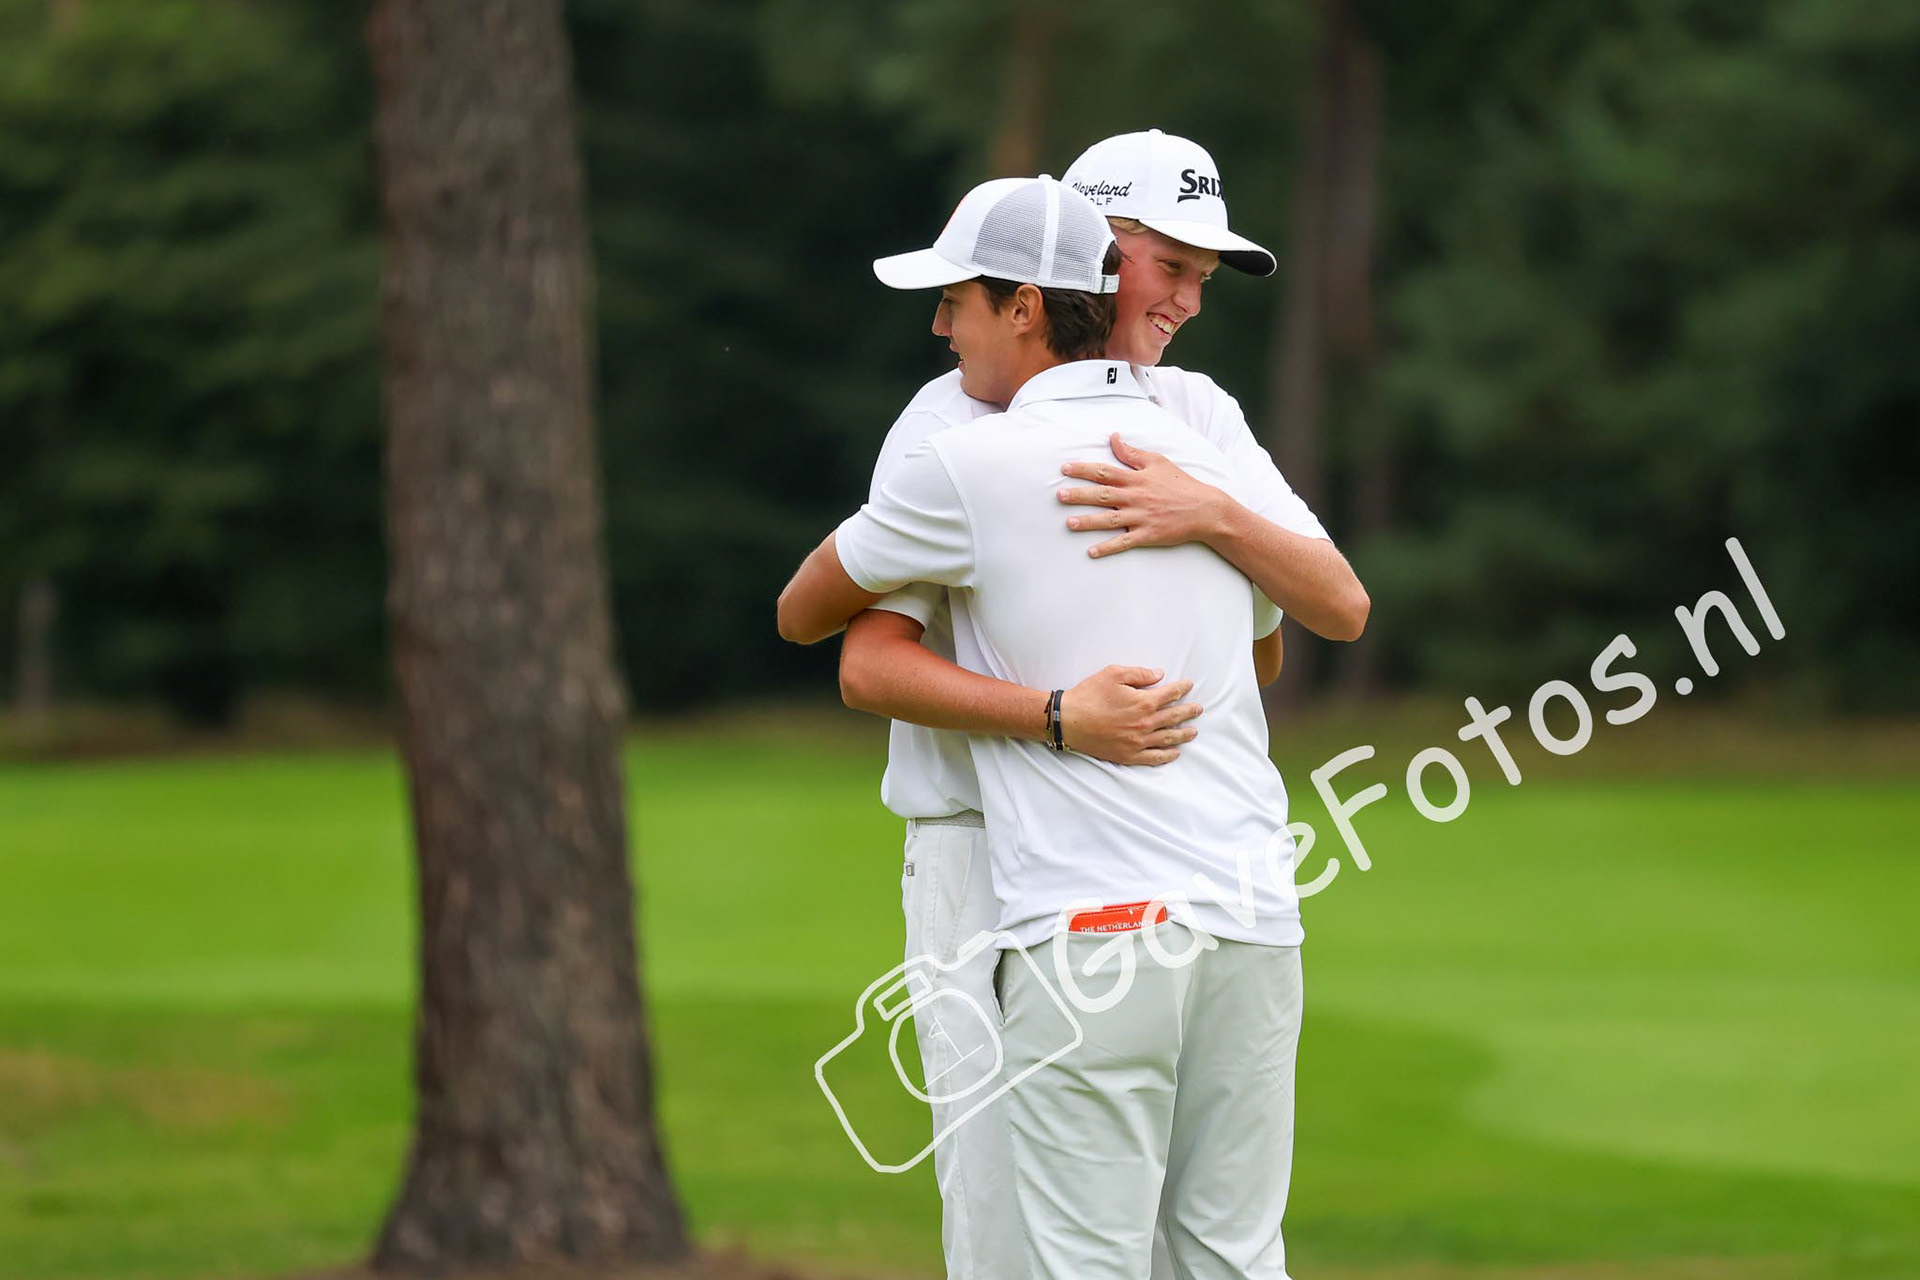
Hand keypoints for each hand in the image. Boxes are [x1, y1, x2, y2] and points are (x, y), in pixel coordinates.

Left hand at [1058, 434, 1229, 557]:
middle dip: (1080, 495)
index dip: (1083, 469)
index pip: (1105, 471)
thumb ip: (1132, 453)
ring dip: (1088, 522)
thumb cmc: (1180, 483)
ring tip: (1069, 523)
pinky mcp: (1147, 535)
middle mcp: (1135, 497)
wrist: (1204, 509)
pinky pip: (1124, 542)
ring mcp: (1141, 517)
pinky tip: (1091, 552)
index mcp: (1136, 478)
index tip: (1064, 468)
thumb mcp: (1158, 462)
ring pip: (1109, 520)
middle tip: (1060, 496)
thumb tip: (1113, 437)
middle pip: (1103, 495)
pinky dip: (1108, 548)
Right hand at [1058, 665, 1201, 765]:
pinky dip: (1167, 755)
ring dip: (1183, 735)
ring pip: (1168, 739)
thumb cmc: (1089, 695)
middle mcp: (1145, 724)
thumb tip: (1159, 675)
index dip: (1182, 688)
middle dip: (1189, 712)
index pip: (1171, 694)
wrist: (1068, 720)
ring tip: (1194, 732)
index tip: (1189, 685)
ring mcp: (1138, 742)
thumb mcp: (1113, 674)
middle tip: (1199, 709)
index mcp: (1143, 702)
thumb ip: (1139, 673)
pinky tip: (1175, 753)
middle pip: (1174, 717)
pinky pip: (1154, 757)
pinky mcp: (1128, 755)